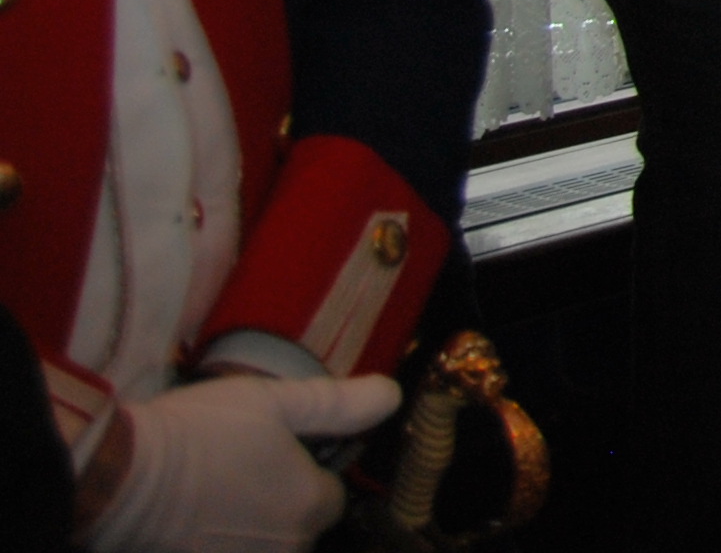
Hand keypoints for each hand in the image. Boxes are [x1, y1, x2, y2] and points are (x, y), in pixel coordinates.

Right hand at [80, 370, 400, 551]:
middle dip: (278, 506)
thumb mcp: (274, 402)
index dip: (309, 473)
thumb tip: (392, 396)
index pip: (331, 498)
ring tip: (211, 496)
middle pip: (298, 529)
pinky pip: (226, 552)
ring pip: (263, 546)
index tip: (277, 453)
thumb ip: (338, 404)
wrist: (116, 480)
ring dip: (248, 528)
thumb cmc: (200, 434)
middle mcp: (286, 550)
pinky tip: (191, 523)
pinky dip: (216, 541)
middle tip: (237, 471)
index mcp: (310, 508)